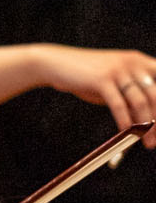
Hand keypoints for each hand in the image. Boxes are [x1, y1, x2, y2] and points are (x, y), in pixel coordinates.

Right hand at [39, 46, 155, 143]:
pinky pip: (118, 104)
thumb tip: (145, 122)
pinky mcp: (103, 79)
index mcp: (140, 61)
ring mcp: (119, 70)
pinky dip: (124, 120)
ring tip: (144, 141)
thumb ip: (130, 97)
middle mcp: (134, 63)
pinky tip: (125, 132)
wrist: (57, 64)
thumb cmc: (86, 76)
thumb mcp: (113, 84)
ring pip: (140, 101)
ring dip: (145, 125)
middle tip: (154, 140)